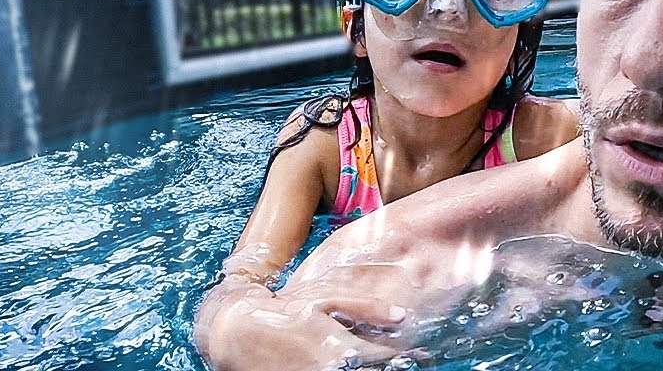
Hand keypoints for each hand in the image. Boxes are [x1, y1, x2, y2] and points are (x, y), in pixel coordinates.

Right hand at [195, 278, 408, 370]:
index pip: (387, 357)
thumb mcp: (324, 298)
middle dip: (394, 368)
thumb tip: (403, 317)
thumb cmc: (285, 309)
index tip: (425, 357)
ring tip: (390, 366)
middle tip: (414, 364)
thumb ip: (365, 307)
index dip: (408, 357)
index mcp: (341, 347)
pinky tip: (355, 366)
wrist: (237, 333)